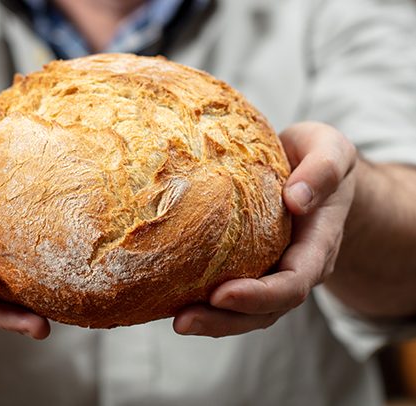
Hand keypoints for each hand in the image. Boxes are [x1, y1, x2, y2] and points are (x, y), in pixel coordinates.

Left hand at [173, 122, 356, 336]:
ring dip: (212, 321)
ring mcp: (273, 270)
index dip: (260, 295)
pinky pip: (232, 294)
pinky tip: (172, 300)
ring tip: (176, 320)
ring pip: (247, 311)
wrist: (317, 172)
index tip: (222, 294)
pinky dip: (205, 303)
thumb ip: (323, 170)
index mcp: (318, 243)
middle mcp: (296, 266)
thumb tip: (296, 200)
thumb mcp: (331, 151)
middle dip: (225, 320)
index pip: (294, 282)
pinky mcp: (251, 266)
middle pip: (266, 309)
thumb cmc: (318, 158)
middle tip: (183, 320)